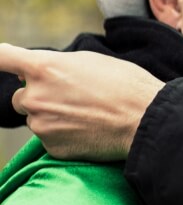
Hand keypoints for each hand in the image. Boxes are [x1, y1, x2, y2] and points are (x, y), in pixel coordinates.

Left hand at [0, 43, 164, 160]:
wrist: (146, 120)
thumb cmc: (125, 84)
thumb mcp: (92, 61)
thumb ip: (58, 64)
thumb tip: (36, 72)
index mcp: (44, 68)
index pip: (2, 57)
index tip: (2, 61)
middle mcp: (34, 96)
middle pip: (20, 96)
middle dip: (39, 96)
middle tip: (72, 98)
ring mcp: (40, 125)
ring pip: (36, 119)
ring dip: (52, 117)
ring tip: (87, 115)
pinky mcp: (51, 147)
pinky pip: (49, 138)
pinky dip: (64, 135)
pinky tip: (88, 130)